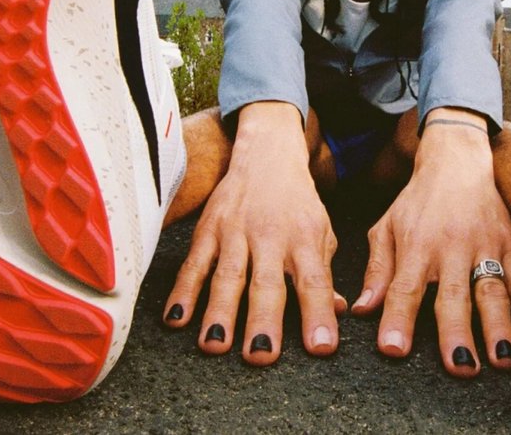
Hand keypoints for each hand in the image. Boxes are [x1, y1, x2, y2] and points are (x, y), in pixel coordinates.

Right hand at [162, 102, 343, 363]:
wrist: (267, 154)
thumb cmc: (297, 205)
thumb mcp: (321, 234)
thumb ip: (324, 275)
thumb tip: (334, 314)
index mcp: (304, 239)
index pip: (314, 281)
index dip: (318, 315)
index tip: (321, 347)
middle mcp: (270, 235)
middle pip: (266, 283)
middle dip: (263, 320)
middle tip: (261, 356)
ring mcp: (235, 231)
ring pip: (226, 276)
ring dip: (219, 312)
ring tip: (215, 346)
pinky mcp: (208, 229)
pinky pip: (194, 263)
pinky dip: (183, 291)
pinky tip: (176, 319)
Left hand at [352, 108, 510, 375]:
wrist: (457, 161)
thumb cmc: (417, 202)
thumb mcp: (387, 228)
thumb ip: (378, 271)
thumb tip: (363, 309)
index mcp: (416, 245)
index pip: (404, 287)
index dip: (398, 319)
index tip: (394, 349)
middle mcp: (452, 247)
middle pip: (454, 294)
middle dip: (457, 332)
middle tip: (460, 366)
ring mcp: (486, 247)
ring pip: (494, 291)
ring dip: (500, 328)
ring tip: (503, 360)